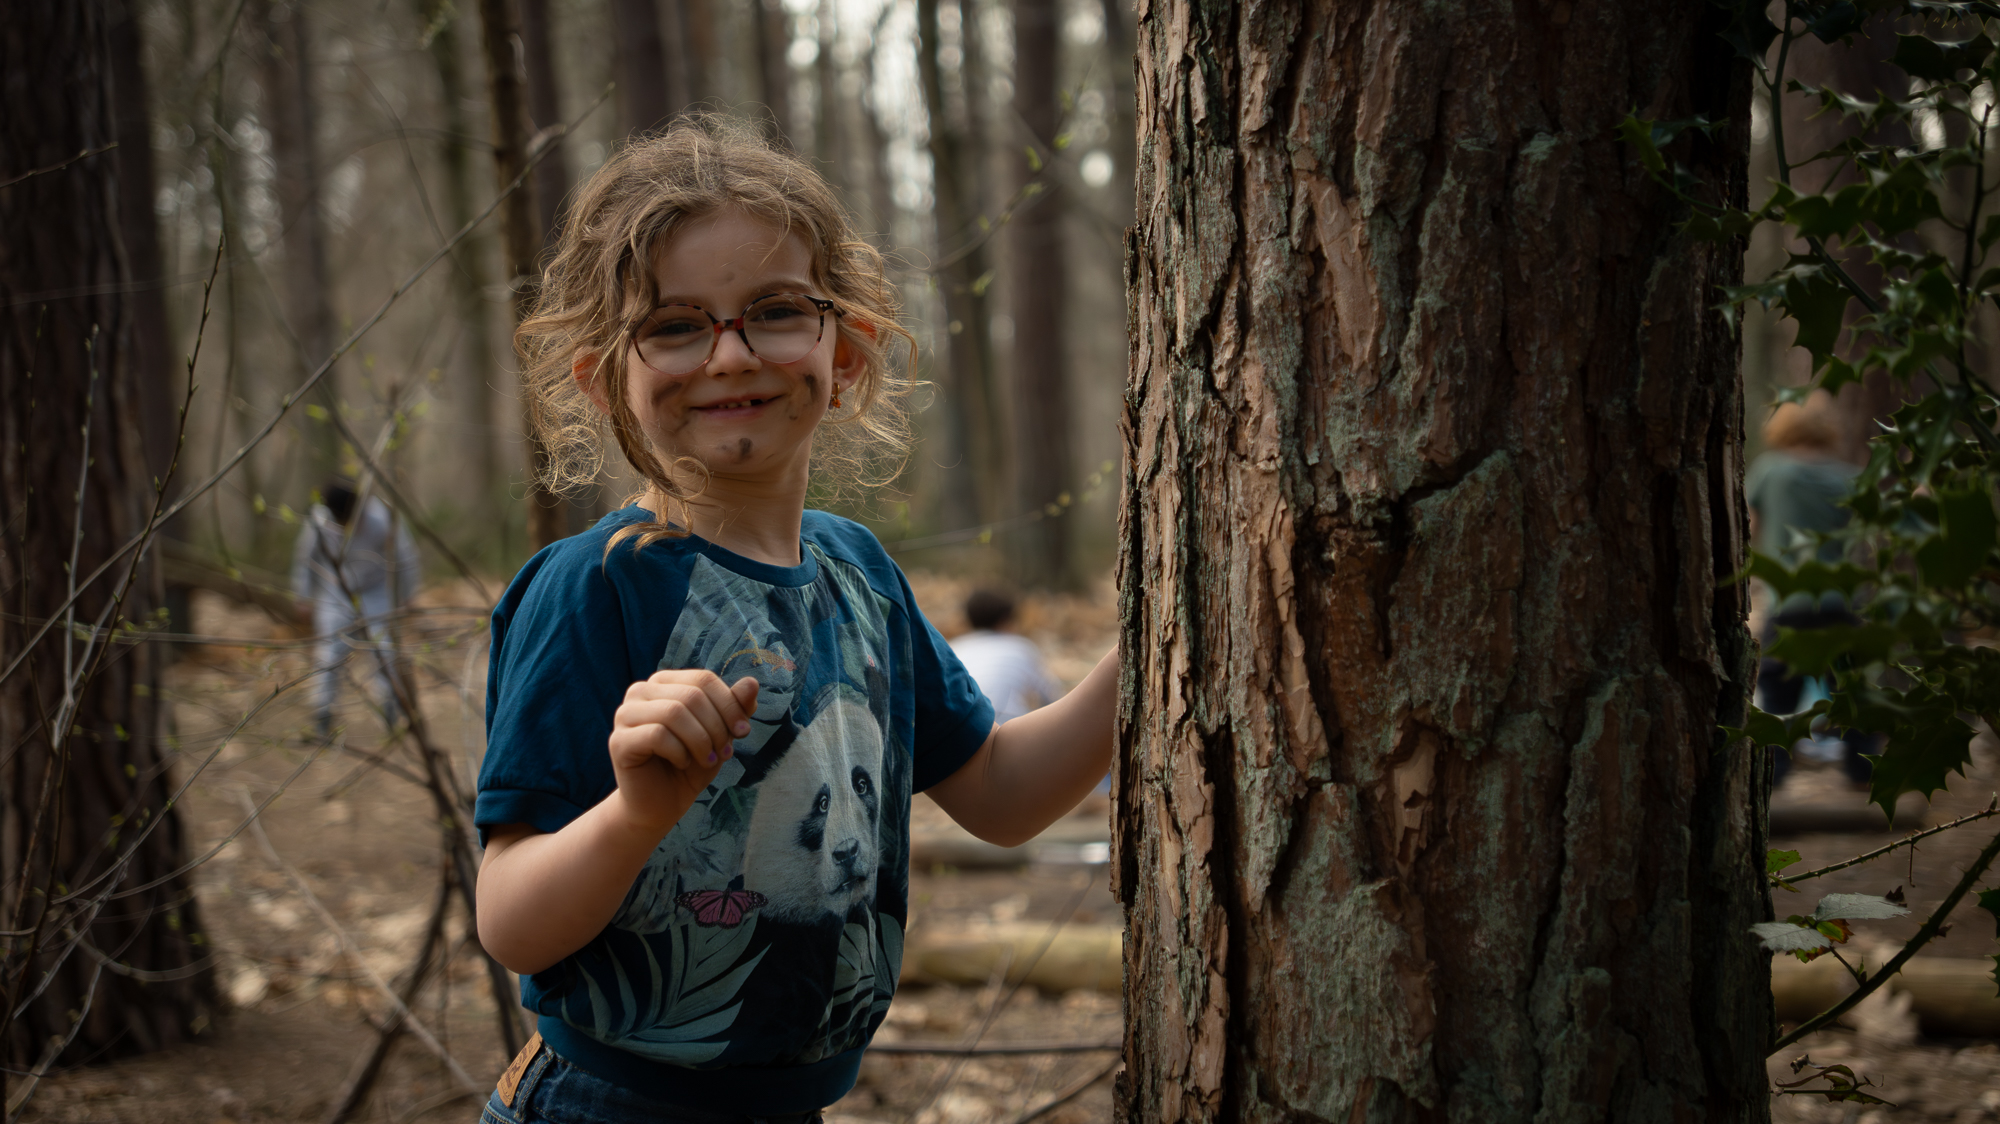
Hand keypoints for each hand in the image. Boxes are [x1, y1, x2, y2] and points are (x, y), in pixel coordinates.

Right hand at [607, 670, 759, 836]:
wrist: (661, 805)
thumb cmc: (690, 765)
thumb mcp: (720, 734)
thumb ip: (735, 707)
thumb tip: (752, 682)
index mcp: (664, 682)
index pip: (703, 679)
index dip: (730, 705)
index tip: (744, 732)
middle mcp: (640, 692)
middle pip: (691, 695)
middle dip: (717, 727)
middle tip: (725, 753)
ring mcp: (625, 715)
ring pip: (674, 713)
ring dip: (701, 741)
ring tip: (708, 761)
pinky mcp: (619, 741)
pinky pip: (657, 735)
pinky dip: (680, 752)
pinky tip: (682, 764)